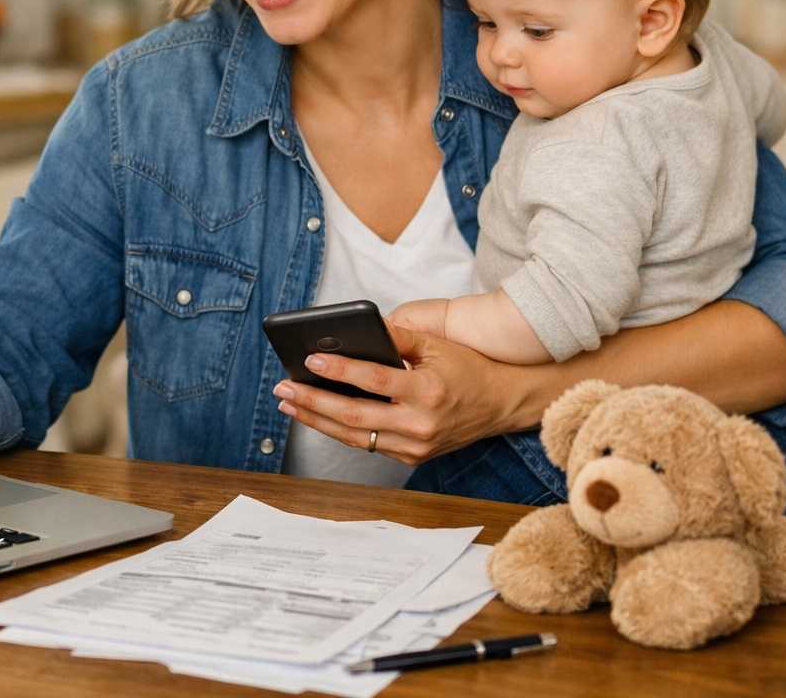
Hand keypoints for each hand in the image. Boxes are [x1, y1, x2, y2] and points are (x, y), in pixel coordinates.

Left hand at [271, 304, 515, 464]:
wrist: (502, 404)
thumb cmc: (468, 368)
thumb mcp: (437, 345)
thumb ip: (397, 337)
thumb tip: (356, 329)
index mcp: (428, 392)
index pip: (374, 380)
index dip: (340, 370)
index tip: (311, 359)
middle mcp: (421, 425)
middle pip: (355, 416)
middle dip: (314, 402)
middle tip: (283, 389)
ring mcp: (415, 446)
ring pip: (356, 437)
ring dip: (318, 420)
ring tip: (289, 404)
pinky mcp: (412, 457)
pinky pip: (369, 444)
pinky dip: (340, 430)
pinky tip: (318, 415)